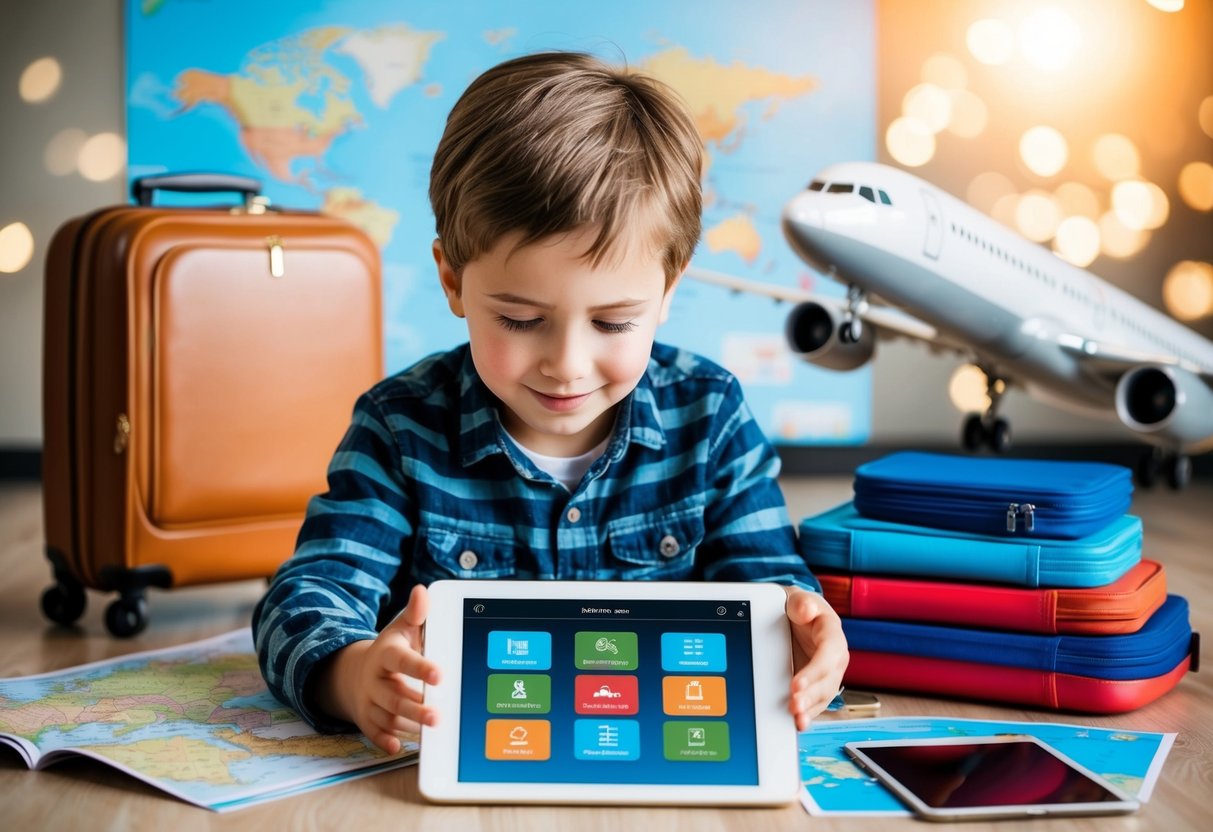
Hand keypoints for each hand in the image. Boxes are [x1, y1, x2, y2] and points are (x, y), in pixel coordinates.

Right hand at [315, 584, 440, 752]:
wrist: (357, 673)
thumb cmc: (392, 651)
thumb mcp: (402, 628)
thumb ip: (416, 614)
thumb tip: (423, 591)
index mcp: (386, 655)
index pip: (402, 661)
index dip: (420, 668)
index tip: (439, 675)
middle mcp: (375, 680)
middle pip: (395, 696)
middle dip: (416, 707)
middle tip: (438, 716)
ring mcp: (369, 701)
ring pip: (389, 717)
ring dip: (409, 725)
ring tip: (432, 730)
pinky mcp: (367, 720)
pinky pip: (374, 733)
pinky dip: (384, 740)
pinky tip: (397, 746)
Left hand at [784, 586, 848, 730]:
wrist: (796, 618)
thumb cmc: (801, 609)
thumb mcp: (801, 600)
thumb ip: (804, 603)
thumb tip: (806, 610)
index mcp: (833, 637)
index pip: (828, 655)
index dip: (815, 671)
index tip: (796, 684)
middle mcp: (834, 660)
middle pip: (826, 681)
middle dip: (811, 696)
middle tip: (794, 706)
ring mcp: (826, 677)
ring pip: (822, 697)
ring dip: (810, 710)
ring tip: (796, 719)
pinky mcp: (816, 688)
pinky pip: (814, 704)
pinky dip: (807, 715)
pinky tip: (796, 724)